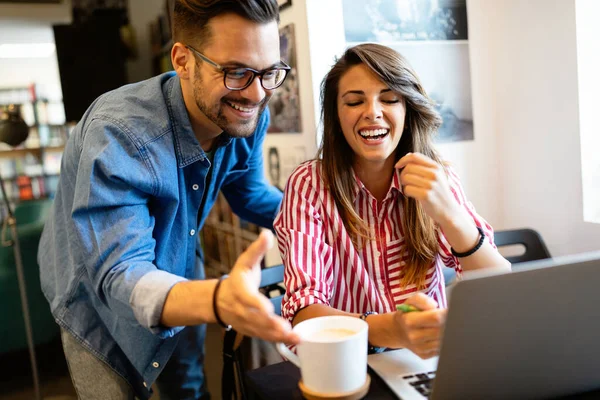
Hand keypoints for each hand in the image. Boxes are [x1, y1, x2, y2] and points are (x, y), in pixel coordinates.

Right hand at [216, 230, 299, 344]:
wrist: (219, 300)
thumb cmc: (237, 279)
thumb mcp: (245, 261)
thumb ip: (257, 249)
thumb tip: (267, 233)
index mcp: (240, 290)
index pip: (247, 298)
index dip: (256, 304)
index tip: (267, 308)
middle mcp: (241, 309)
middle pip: (256, 319)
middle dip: (271, 325)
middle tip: (286, 328)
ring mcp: (246, 322)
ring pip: (261, 332)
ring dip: (278, 336)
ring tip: (295, 338)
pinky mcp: (252, 331)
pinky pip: (265, 338)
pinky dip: (279, 341)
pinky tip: (294, 341)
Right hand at [393, 293, 446, 358]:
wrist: (398, 331)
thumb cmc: (407, 315)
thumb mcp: (410, 301)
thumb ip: (422, 300)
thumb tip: (433, 306)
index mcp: (410, 321)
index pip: (436, 318)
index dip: (447, 314)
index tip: (452, 311)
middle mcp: (414, 336)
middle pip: (442, 330)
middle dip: (448, 323)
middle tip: (449, 318)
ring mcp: (419, 348)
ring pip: (443, 341)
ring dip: (446, 333)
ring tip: (443, 326)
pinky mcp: (424, 355)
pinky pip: (440, 349)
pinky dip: (443, 342)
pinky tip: (438, 336)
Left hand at [395, 152, 462, 226]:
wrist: (448, 210)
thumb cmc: (439, 193)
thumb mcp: (437, 176)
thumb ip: (424, 166)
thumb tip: (407, 155)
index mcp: (436, 167)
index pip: (415, 156)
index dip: (403, 160)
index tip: (397, 166)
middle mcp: (434, 174)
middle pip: (408, 168)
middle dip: (402, 174)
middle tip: (405, 182)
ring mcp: (431, 184)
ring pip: (406, 178)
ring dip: (404, 184)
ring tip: (411, 188)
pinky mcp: (426, 195)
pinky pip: (407, 189)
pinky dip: (407, 192)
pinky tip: (412, 195)